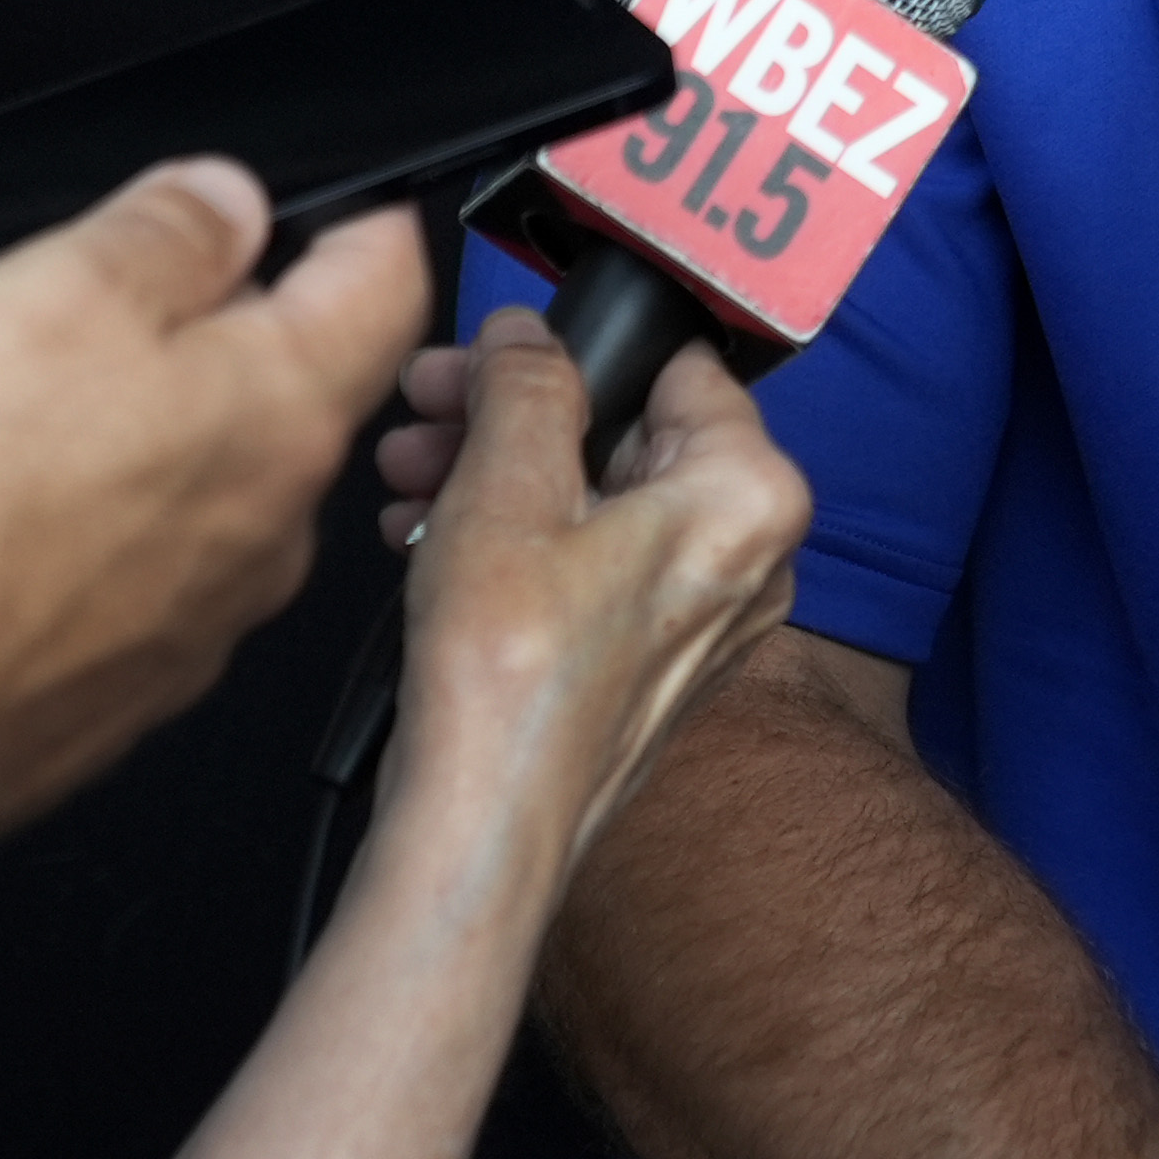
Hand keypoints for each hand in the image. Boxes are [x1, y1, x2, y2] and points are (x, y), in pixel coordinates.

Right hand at [0, 166, 430, 875]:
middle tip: (73, 284)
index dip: (356, 218)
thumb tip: (228, 203)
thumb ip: (165, 234)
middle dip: (174, 320)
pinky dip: (32, 502)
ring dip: (78, 406)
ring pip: (160, 470)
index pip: (387, 285)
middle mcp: (264, 530)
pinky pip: (93, 557)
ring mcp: (188, 621)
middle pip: (265, 383)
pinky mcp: (105, 688)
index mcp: (283, 415)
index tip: (322, 198)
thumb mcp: (55, 294)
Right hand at [381, 312, 810, 893]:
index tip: (491, 348)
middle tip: (428, 404)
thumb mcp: (506, 484)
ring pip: (596, 500)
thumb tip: (528, 333)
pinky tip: (427, 530)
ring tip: (407, 470)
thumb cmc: (510, 675)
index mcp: (750, 497)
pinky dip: (513, 538)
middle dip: (512, 414)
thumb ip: (526, 384)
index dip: (571, 348)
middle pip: (628, 434)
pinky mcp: (649, 661)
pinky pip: (587, 565)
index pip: (677, 367)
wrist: (482, 824)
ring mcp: (702, 616)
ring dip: (496, 471)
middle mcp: (749, 556)